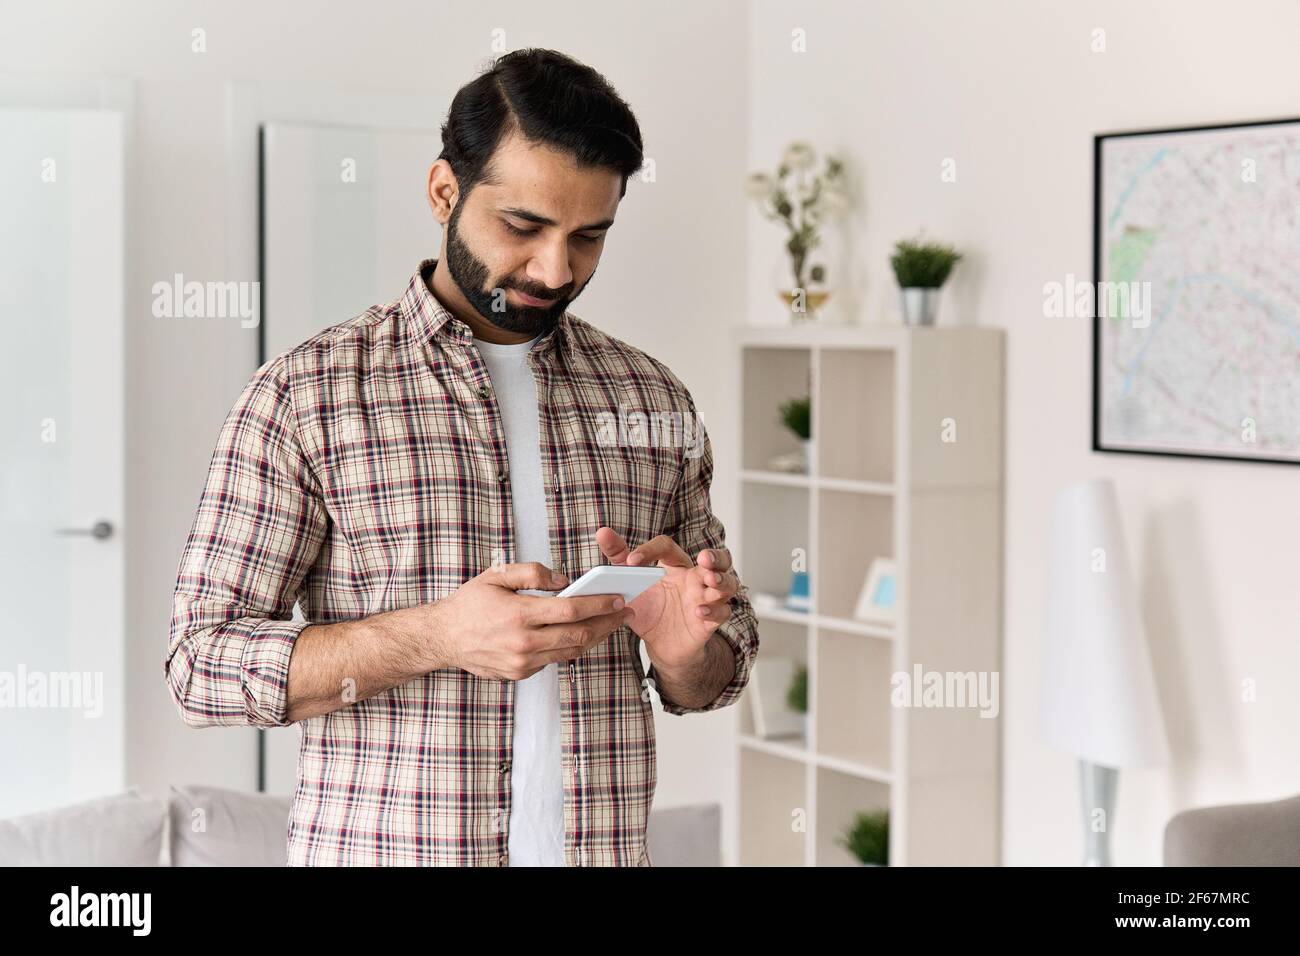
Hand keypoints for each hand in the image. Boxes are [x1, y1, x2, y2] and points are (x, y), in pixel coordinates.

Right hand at [430, 562, 633, 680]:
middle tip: (624, 612)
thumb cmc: (470, 603)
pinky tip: (580, 634)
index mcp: (519, 615)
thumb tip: (565, 580)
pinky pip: (553, 660)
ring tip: (610, 623)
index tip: (618, 598)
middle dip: (606, 623)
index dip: (600, 604)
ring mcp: (522, 663)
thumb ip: (533, 573)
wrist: (443, 637)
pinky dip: (570, 647)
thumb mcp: (497, 575)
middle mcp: (524, 643)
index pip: (571, 610)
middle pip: (578, 635)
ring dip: (594, 637)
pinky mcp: (520, 674)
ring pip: (570, 651)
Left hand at [594, 528, 739, 670]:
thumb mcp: (632, 585)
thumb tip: (602, 532)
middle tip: (704, 558)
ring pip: (727, 583)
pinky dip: (713, 610)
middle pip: (717, 559)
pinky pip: (722, 612)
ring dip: (721, 580)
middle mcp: (694, 578)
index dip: (649, 550)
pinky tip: (699, 611)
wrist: (662, 645)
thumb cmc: (651, 609)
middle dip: (715, 557)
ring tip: (709, 581)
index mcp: (674, 566)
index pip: (667, 547)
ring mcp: (705, 598)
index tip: (631, 562)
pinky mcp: (711, 620)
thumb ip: (619, 558)